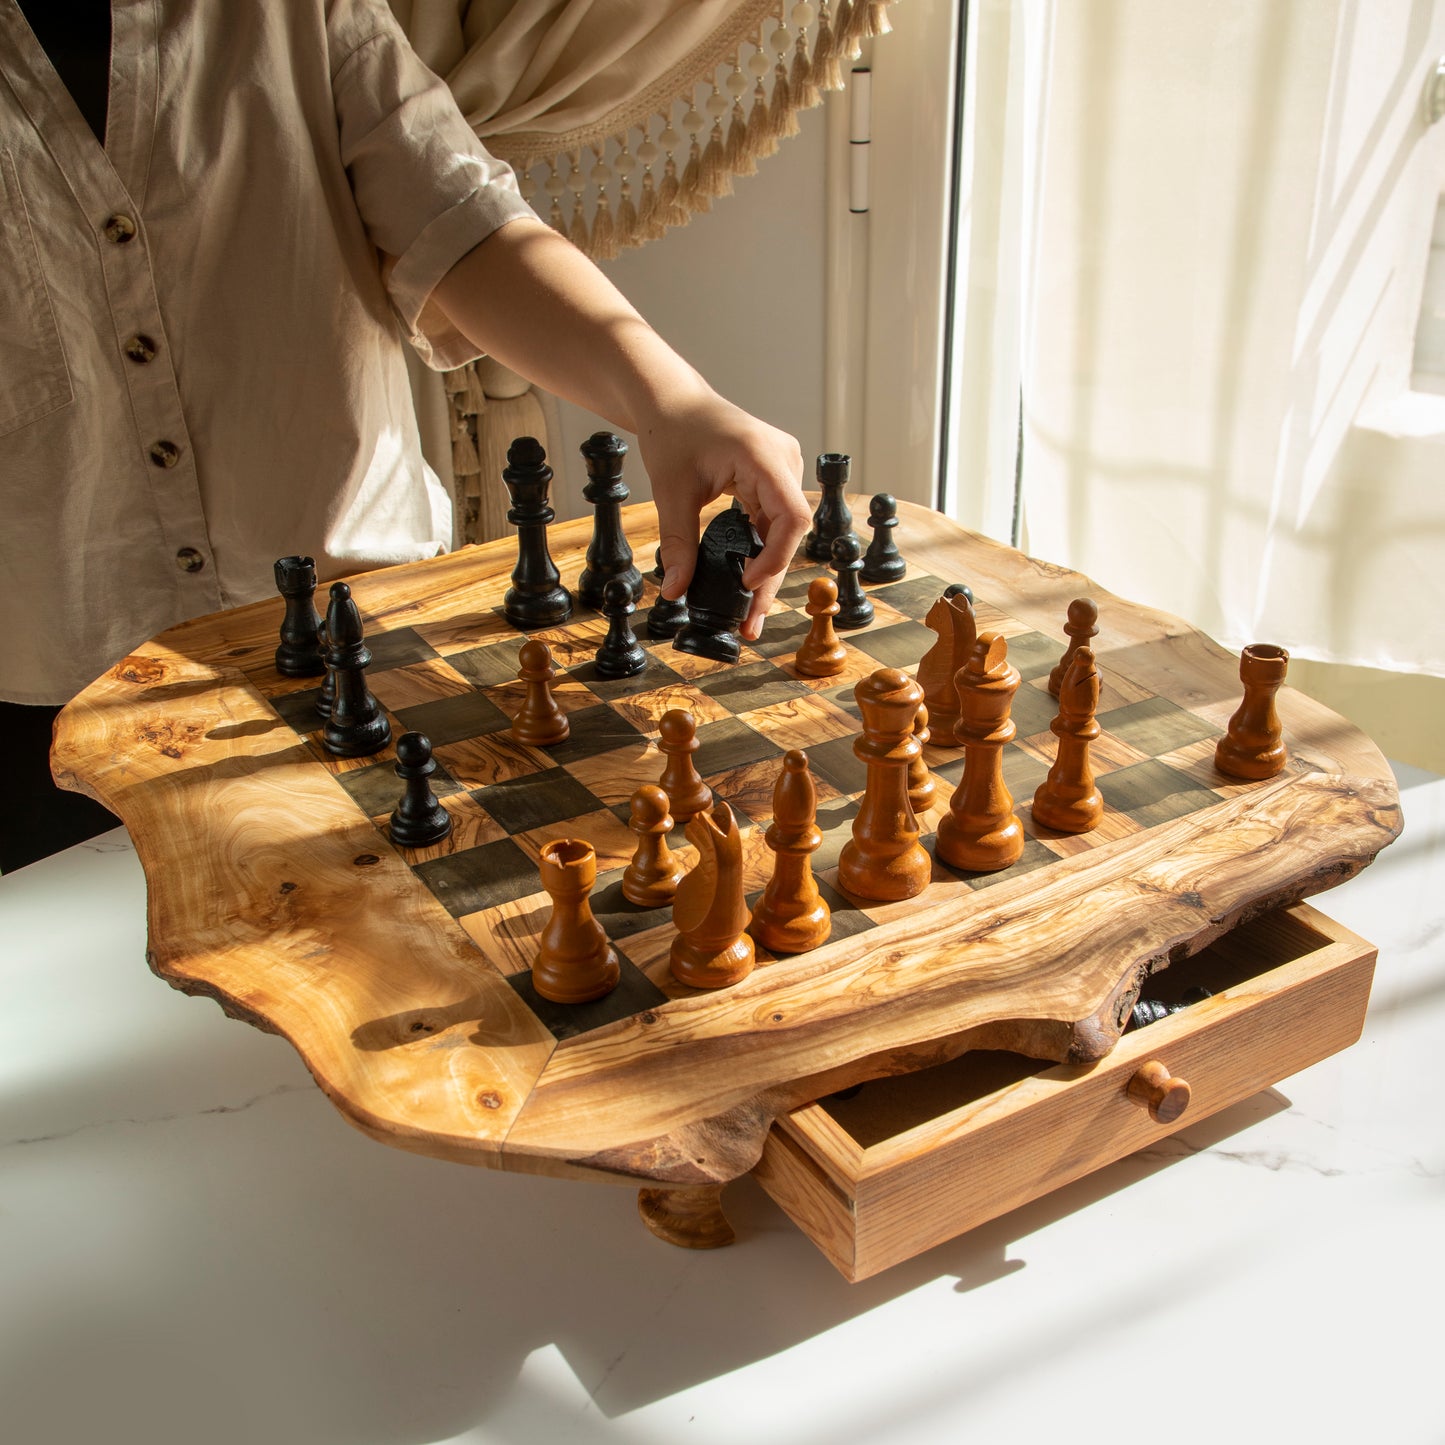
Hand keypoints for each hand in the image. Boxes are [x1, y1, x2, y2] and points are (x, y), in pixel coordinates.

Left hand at [636, 385, 808, 639]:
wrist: (673, 401)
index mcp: (763, 456)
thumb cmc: (674, 432)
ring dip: (767, 572)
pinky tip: (748, 585)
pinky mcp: (772, 480)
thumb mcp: (671, 491)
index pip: (790, 515)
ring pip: (782, 532)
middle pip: (789, 531)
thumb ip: (677, 542)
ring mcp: (782, 470)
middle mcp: (783, 461)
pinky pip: (772, 523)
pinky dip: (760, 553)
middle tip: (750, 623)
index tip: (746, 585)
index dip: (775, 556)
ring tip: (750, 615)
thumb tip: (677, 591)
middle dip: (770, 579)